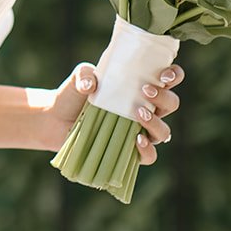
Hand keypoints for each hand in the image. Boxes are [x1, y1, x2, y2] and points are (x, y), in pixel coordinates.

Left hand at [44, 60, 184, 164]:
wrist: (56, 119)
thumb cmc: (72, 94)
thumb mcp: (79, 77)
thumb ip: (84, 74)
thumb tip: (90, 84)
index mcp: (138, 87)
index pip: (167, 80)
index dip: (174, 75)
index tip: (163, 75)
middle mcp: (145, 109)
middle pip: (171, 104)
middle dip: (164, 98)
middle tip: (145, 90)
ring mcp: (139, 131)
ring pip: (164, 132)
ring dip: (156, 123)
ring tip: (138, 114)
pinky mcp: (129, 152)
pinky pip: (149, 156)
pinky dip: (147, 150)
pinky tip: (137, 140)